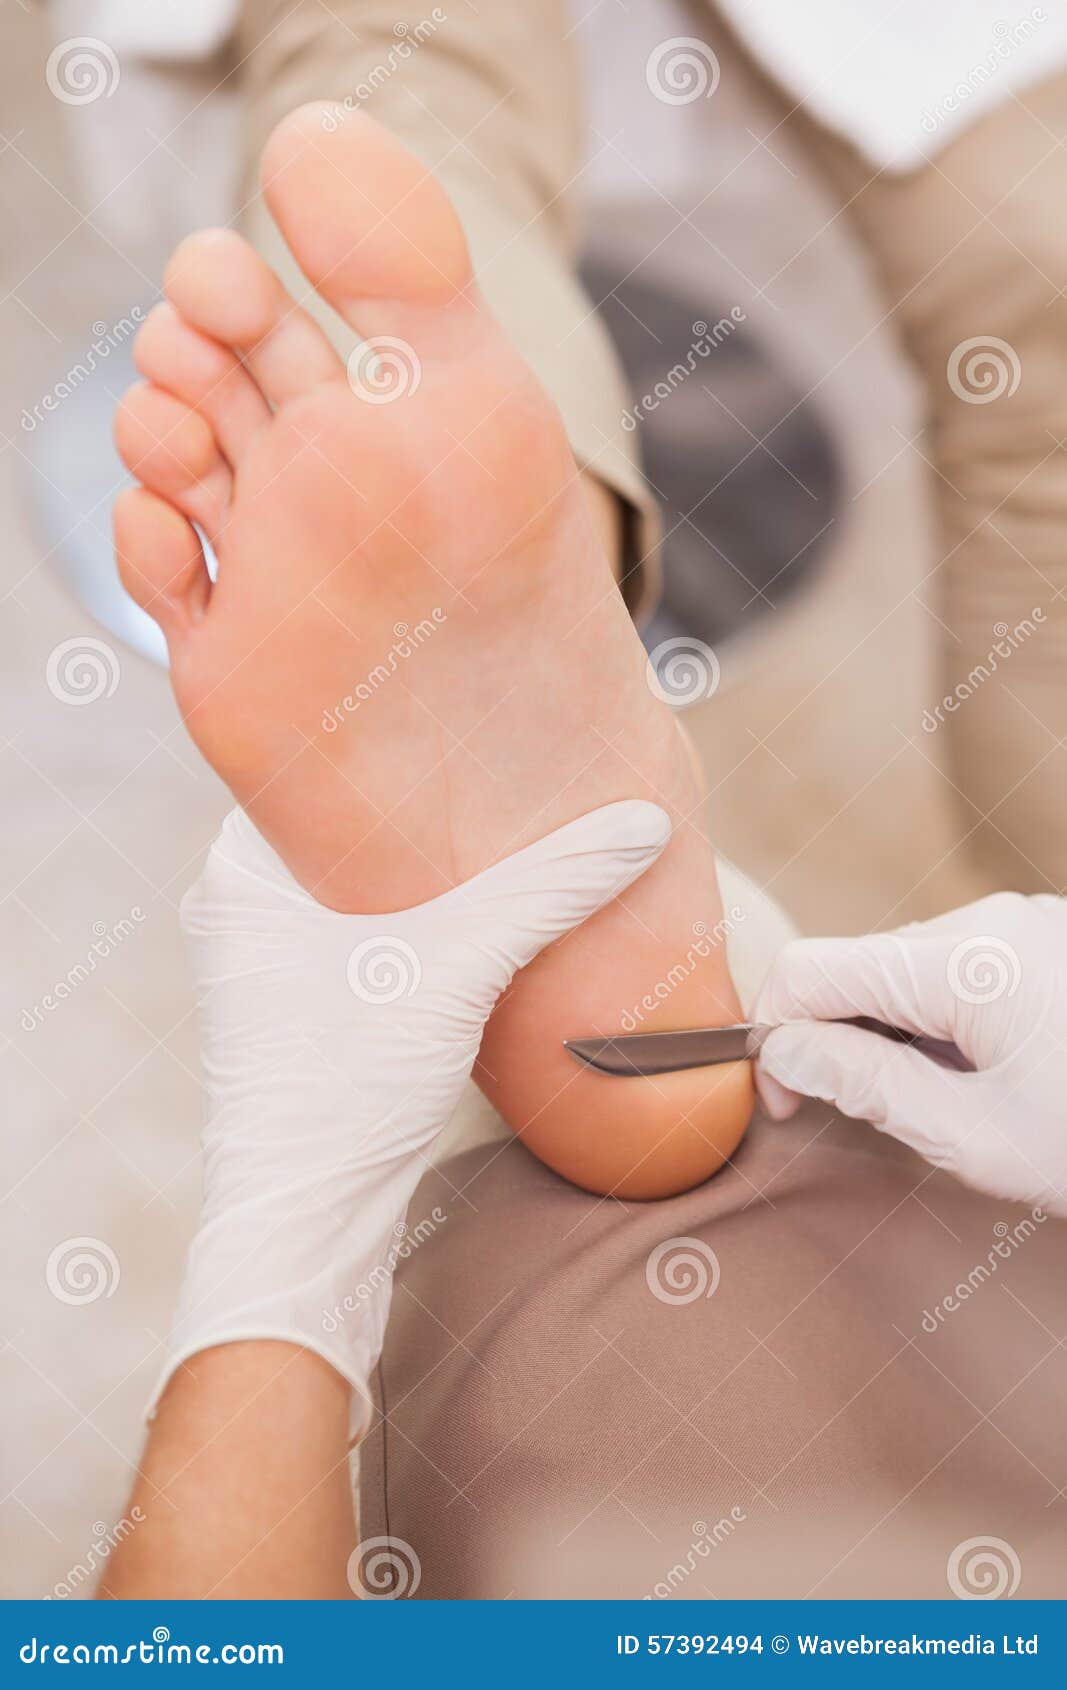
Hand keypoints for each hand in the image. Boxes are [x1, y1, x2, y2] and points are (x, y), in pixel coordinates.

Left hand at [151, 800, 669, 1427]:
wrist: (306, 1229)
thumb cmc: (343, 1092)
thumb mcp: (458, 968)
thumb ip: (547, 889)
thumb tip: (639, 824)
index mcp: (239, 873)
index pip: (318, 770)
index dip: (393, 746)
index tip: (462, 725)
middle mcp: (238, 910)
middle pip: (348, 830)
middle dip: (425, 812)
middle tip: (498, 772)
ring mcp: (263, 965)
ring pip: (360, 888)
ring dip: (426, 874)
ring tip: (501, 833)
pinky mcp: (297, 1012)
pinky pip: (365, 937)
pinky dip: (418, 925)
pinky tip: (478, 914)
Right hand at [753, 893, 1066, 1215]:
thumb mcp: (981, 1136)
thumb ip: (872, 1086)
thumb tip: (787, 1050)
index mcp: (966, 960)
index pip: (812, 969)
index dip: (776, 1034)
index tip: (789, 1101)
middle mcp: (989, 921)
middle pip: (858, 965)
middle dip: (837, 1037)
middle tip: (856, 1117)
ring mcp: (1023, 924)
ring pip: (906, 969)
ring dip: (892, 1033)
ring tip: (942, 1105)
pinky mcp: (1045, 940)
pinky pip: (957, 969)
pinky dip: (940, 1022)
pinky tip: (980, 1077)